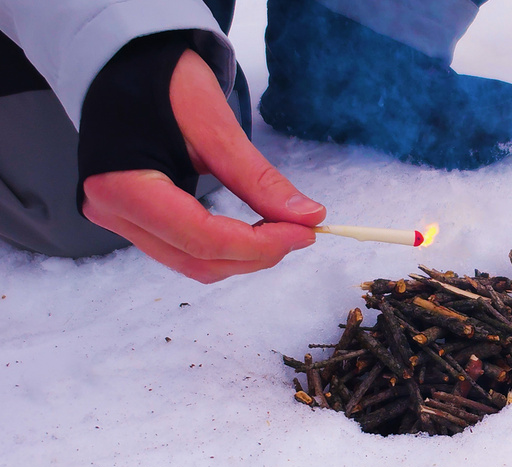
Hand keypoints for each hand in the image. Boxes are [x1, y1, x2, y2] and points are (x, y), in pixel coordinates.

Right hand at [81, 49, 325, 282]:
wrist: (125, 65)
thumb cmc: (162, 82)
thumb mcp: (214, 125)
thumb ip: (257, 177)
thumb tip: (308, 216)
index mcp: (121, 185)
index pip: (202, 239)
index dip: (259, 245)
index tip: (304, 233)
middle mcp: (111, 211)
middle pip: (197, 260)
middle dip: (256, 255)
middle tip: (300, 232)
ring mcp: (118, 220)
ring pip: (192, 264)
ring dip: (243, 257)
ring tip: (281, 231)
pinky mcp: (133, 221)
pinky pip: (184, 251)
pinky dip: (225, 249)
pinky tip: (253, 231)